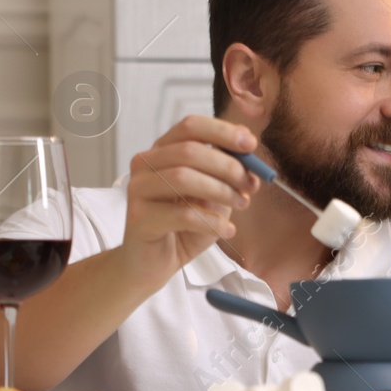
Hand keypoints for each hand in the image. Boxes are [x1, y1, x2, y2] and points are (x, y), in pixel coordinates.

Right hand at [121, 116, 259, 285]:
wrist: (152, 264)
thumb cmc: (182, 227)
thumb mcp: (211, 196)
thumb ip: (225, 176)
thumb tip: (252, 162)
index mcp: (163, 151)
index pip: (191, 127)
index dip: (222, 132)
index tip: (251, 144)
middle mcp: (145, 164)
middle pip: (190, 151)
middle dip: (228, 166)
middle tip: (251, 184)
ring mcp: (138, 189)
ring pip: (183, 178)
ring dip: (221, 191)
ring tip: (241, 205)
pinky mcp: (139, 217)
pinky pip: (181, 214)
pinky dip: (211, 221)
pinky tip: (226, 230)